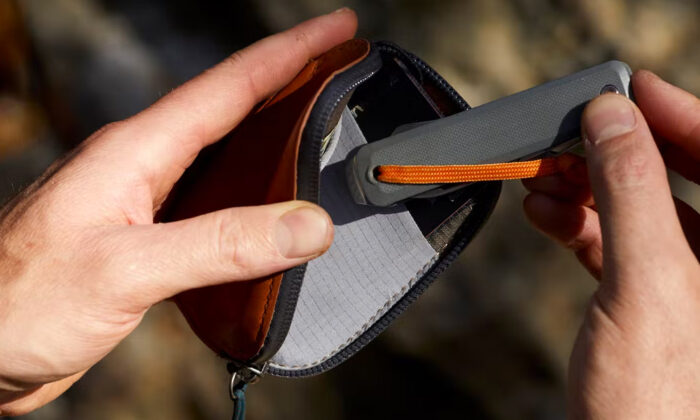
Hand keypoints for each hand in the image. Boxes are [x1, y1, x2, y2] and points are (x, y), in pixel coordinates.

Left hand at [0, 10, 355, 415]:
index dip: (290, 52)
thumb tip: (309, 225)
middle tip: (340, 65)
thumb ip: (220, 245)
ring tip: (316, 121)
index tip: (338, 28)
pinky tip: (268, 203)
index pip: (229, 87)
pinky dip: (251, 189)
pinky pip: (211, 198)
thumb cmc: (20, 305)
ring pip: (222, 151)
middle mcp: (140, 166)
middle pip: (230, 107)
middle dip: (290, 79)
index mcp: (135, 152)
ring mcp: (141, 200)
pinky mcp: (143, 236)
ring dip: (272, 131)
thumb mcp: (126, 270)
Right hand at [523, 71, 699, 417]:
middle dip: (617, 155)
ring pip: (643, 210)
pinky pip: (619, 244)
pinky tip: (545, 215)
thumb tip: (610, 119)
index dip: (678, 116)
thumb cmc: (658, 406)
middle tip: (568, 139)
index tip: (626, 90)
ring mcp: (689, 284)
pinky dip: (579, 225)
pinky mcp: (652, 302)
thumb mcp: (646, 285)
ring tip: (542, 182)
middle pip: (680, 179)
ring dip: (588, 190)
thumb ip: (632, 193)